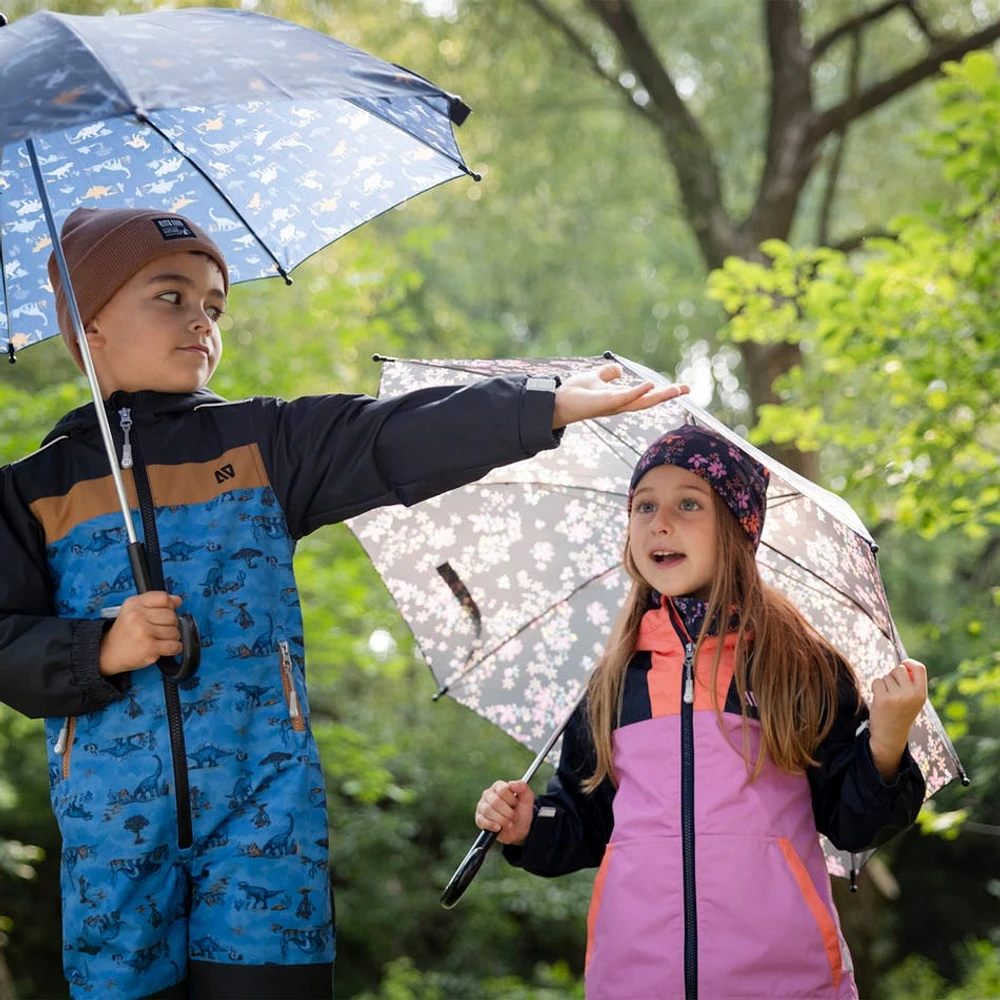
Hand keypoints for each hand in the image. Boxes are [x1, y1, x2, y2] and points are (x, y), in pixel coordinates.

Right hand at [99, 592, 182, 675]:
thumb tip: (178, 600)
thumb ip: (156, 602)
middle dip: (170, 625)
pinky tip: (165, 647)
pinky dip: (174, 648)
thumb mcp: (133, 610)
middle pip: (172, 616)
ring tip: (159, 639)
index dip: (169, 607)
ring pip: (175, 632)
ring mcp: (144, 632)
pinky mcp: (149, 648)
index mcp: (134, 604)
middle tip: (159, 630)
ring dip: (171, 638)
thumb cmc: (124, 632)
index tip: (164, 614)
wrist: (108, 652)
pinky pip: (174, 646)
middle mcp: (138, 616)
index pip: (164, 598)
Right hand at [475, 779, 534, 845]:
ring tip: (508, 823)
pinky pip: (482, 821)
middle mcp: (488, 794)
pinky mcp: (479, 818)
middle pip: (495, 801)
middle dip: (508, 812)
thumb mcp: (527, 799)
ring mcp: (482, 806)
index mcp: (499, 786)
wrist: (518, 830)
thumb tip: (511, 784)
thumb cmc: (521, 812)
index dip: (511, 800)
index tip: (516, 804)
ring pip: (488, 811)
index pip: (502, 790)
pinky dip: (492, 825)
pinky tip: (498, 828)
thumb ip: (523, 787)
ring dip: (502, 820)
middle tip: (513, 816)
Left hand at [552, 363, 689, 428]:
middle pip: (649, 401)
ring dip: (661, 395)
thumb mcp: (595, 378)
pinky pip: (626, 397)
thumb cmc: (576, 392)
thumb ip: (607, 374)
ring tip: (677, 389)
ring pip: (642, 401)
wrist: (558, 400)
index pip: (646, 395)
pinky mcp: (606, 402)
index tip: (680, 388)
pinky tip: (651, 385)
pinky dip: (639, 391)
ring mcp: (615, 404)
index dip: (662, 392)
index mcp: (621, 398)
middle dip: (668, 395)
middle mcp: (621, 404)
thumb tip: (618, 370)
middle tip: (688, 389)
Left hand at [868, 658, 927, 781]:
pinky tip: (880, 700)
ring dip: (884, 684)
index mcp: (922, 694)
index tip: (904, 665)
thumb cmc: (900, 715)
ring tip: (888, 699)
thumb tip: (903, 664)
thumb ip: (911, 684)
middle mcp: (912, 694)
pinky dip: (875, 688)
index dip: (909, 663)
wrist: (890, 737)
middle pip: (899, 669)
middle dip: (893, 676)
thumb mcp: (913, 701)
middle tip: (892, 691)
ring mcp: (898, 696)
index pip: (919, 668)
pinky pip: (877, 682)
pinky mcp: (883, 698)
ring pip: (886, 676)